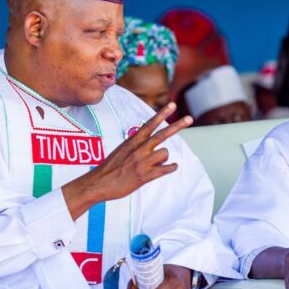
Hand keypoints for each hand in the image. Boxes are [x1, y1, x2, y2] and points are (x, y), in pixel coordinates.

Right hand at [62, 102, 192, 219]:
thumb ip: (137, 146)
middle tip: (190, 118)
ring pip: (165, 153)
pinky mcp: (145, 176)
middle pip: (162, 134)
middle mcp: (138, 149)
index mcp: (132, 141)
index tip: (172, 105)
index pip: (150, 124)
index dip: (162, 114)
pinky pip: (166, 169)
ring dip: (164, 158)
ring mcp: (142, 162)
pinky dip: (170, 168)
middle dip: (178, 125)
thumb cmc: (110, 168)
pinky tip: (170, 168)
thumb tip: (152, 146)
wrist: (98, 184)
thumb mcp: (122, 150)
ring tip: (155, 164)